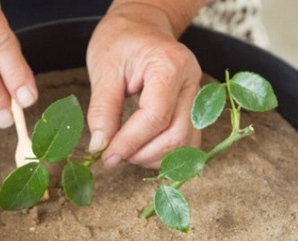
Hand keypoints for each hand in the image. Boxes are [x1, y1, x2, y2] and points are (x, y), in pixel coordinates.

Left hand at [86, 2, 201, 168]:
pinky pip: (186, 141)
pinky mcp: (194, 110)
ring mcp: (197, 98)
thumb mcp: (104, 69)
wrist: (142, 28)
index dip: (130, 143)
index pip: (156, 117)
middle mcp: (192, 83)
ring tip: (127, 150)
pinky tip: (143, 148)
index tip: (107, 157)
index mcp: (170, 66)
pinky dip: (163, 153)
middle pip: (176, 135)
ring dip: (154, 157)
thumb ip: (102, 110)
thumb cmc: (121, 41)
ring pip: (185, 144)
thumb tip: (100, 146)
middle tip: (115, 154)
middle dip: (142, 154)